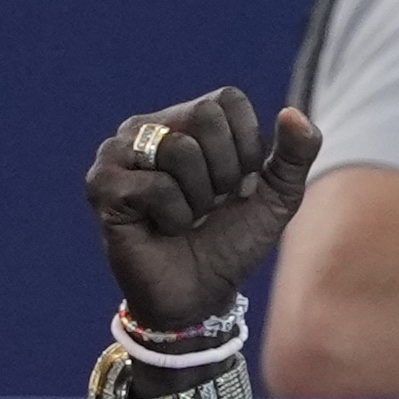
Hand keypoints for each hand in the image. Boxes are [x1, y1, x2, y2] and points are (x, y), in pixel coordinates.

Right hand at [87, 89, 319, 335]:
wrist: (199, 298)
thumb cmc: (231, 244)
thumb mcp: (276, 197)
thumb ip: (296, 154)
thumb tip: (293, 113)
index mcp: (186, 119)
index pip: (226, 100)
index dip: (246, 147)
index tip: (237, 186)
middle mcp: (148, 128)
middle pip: (203, 117)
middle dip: (224, 172)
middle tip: (209, 206)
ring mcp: (118, 153)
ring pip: (179, 150)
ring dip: (198, 199)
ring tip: (186, 218)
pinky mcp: (102, 185)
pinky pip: (155, 186)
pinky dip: (174, 217)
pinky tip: (162, 230)